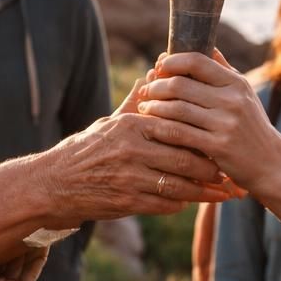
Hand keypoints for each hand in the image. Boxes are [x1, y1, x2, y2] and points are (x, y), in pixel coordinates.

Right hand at [38, 110, 235, 224]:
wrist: (51, 185)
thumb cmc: (83, 151)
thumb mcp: (107, 124)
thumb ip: (134, 104)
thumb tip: (150, 76)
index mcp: (131, 125)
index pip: (178, 127)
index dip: (202, 136)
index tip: (220, 139)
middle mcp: (132, 150)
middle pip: (185, 158)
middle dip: (211, 166)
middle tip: (229, 169)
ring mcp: (130, 178)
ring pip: (180, 185)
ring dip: (204, 190)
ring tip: (222, 191)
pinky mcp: (127, 202)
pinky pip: (165, 204)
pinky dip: (181, 203)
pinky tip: (190, 201)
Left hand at [138, 52, 280, 192]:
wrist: (272, 163)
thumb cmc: (252, 126)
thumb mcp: (244, 94)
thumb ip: (224, 71)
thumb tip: (208, 45)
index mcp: (236, 83)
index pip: (197, 60)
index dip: (172, 61)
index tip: (158, 67)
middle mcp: (232, 100)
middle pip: (181, 85)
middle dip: (156, 86)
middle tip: (145, 90)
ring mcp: (225, 123)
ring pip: (176, 109)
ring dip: (154, 107)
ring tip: (144, 108)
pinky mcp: (218, 147)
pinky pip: (179, 133)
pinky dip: (161, 128)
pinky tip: (152, 127)